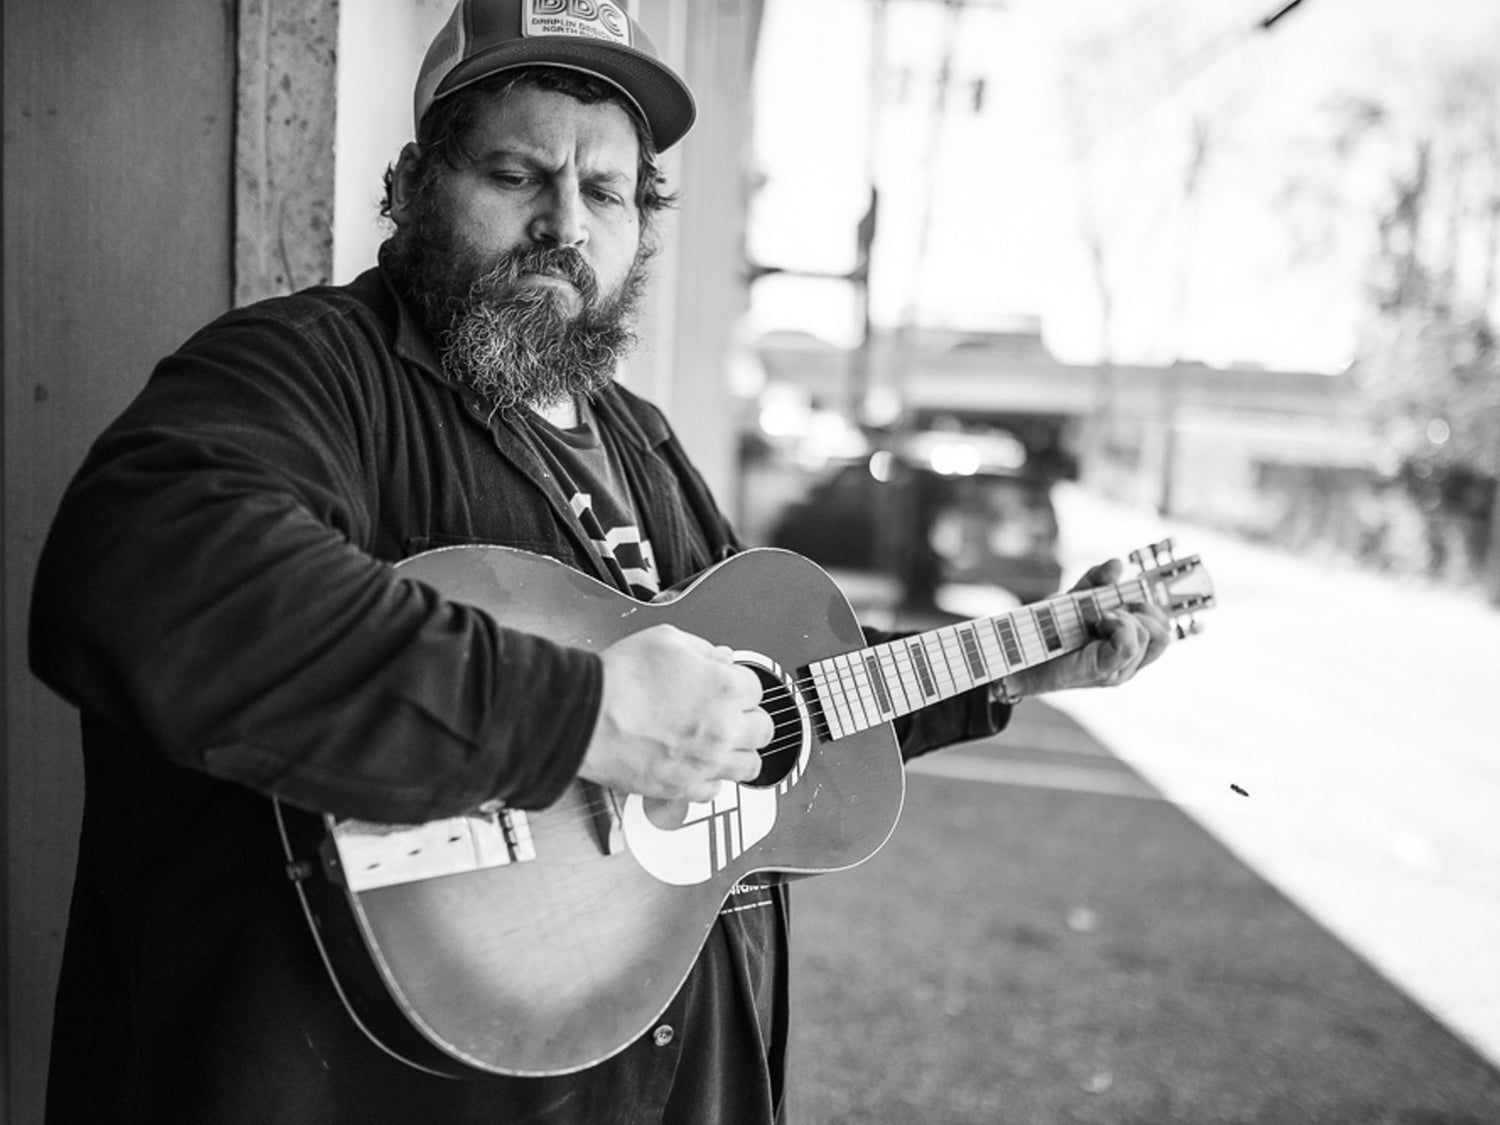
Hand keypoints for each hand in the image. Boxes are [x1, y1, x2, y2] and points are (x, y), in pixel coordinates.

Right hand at [578, 624, 773, 802]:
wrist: (586, 715)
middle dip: (749, 719)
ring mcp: (706, 762)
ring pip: (750, 767)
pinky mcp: (683, 787)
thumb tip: (721, 658)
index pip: (757, 688)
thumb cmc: (620, 678)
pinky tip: (699, 766)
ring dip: (741, 753)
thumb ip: (704, 650)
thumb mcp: (667, 640)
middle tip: (733, 715)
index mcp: (726, 688)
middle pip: (763, 730)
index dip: (739, 684)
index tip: (728, 686)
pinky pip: (715, 792)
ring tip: (726, 745)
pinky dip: (710, 780)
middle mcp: (724, 729)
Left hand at [1006, 559, 1172, 696]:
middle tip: (1109, 610)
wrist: (1019, 656)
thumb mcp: (1075, 598)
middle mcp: (1130, 664)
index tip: (1122, 600)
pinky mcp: (1103, 673)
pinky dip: (1119, 625)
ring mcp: (1119, 671)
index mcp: (1130, 647)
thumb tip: (1117, 564)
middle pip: (1162, 633)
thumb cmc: (1048, 631)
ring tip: (1098, 619)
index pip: (1163, 629)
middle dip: (1141, 611)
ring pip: (1147, 636)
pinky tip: (1099, 622)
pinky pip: (1128, 646)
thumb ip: (1096, 581)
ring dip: (1124, 617)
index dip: (1151, 607)